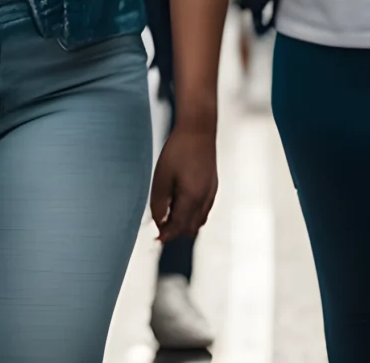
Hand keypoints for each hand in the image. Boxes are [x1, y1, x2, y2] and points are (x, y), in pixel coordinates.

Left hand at [151, 123, 219, 240]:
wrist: (198, 130)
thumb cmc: (178, 150)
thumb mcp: (161, 178)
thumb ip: (159, 204)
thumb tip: (159, 222)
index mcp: (191, 198)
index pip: (179, 227)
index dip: (166, 235)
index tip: (156, 239)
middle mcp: (205, 199)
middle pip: (191, 228)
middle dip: (175, 231)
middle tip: (160, 225)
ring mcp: (211, 193)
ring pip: (199, 221)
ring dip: (185, 223)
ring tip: (169, 214)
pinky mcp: (213, 186)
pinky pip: (204, 210)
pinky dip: (193, 214)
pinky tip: (182, 205)